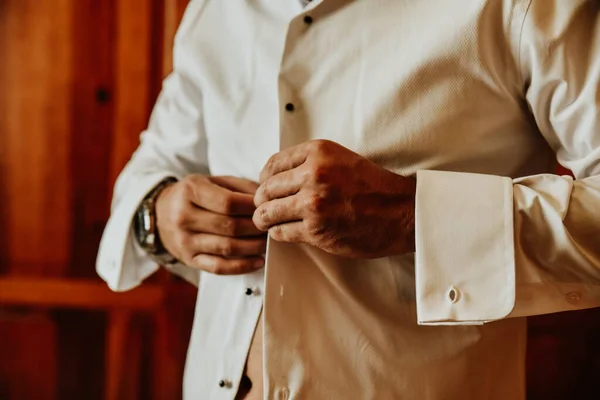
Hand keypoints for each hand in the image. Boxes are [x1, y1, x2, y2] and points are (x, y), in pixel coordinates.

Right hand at [156, 175, 266, 274]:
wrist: (161, 213)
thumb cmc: (194, 195)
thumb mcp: (212, 180)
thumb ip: (240, 187)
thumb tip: (267, 200)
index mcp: (190, 191)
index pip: (228, 203)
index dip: (252, 207)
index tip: (267, 208)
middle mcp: (184, 216)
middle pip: (230, 227)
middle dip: (256, 229)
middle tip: (272, 227)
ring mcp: (185, 241)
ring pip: (227, 248)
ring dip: (254, 247)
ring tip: (267, 242)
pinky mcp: (189, 260)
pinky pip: (219, 267)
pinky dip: (242, 266)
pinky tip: (258, 260)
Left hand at [253, 140, 415, 258]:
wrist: (401, 213)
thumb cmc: (372, 187)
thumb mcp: (340, 159)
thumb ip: (309, 162)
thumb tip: (272, 175)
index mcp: (318, 152)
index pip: (272, 165)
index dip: (265, 179)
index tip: (268, 188)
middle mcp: (313, 175)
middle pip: (265, 190)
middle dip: (263, 201)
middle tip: (266, 208)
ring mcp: (314, 204)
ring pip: (267, 213)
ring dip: (265, 219)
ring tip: (270, 221)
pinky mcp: (316, 230)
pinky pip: (280, 232)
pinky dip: (279, 233)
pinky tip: (286, 231)